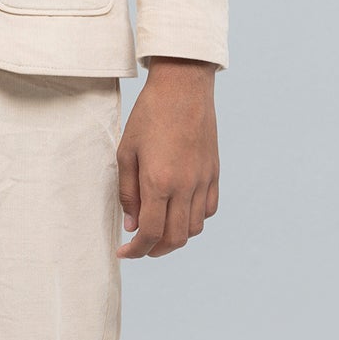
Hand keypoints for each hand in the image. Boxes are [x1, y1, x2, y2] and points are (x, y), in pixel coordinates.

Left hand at [117, 58, 218, 258]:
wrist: (183, 87)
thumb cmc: (149, 115)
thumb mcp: (126, 152)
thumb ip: (128, 192)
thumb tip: (131, 225)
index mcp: (159, 181)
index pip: (151, 232)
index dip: (136, 250)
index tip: (124, 252)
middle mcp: (185, 186)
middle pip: (175, 238)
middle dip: (155, 250)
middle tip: (139, 247)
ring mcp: (203, 180)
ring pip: (194, 228)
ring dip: (175, 237)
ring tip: (158, 231)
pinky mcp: (214, 173)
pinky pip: (209, 210)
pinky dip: (194, 220)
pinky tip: (179, 212)